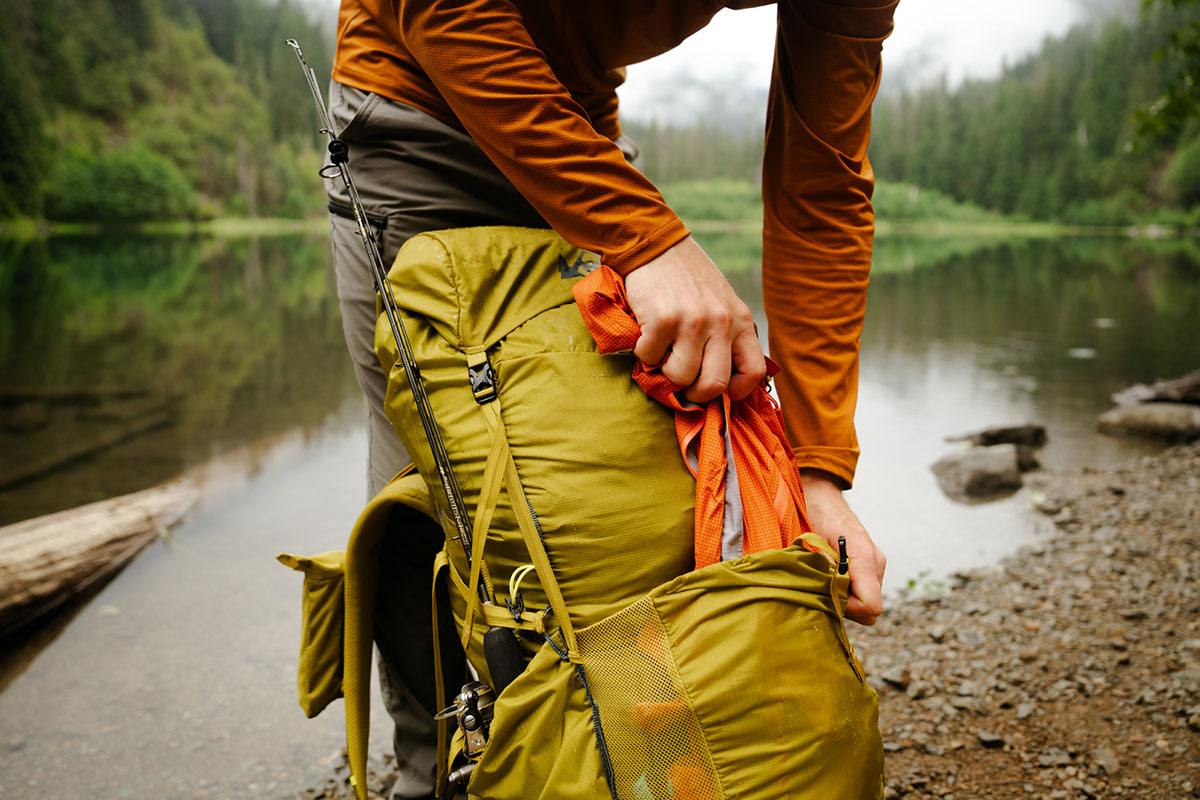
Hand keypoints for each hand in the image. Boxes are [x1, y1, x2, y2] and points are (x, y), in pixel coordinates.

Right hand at [623, 237, 764, 402]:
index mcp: (740, 319)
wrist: (656, 245)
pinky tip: (646, 334)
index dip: (736, 391)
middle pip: (714, 384)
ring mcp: (693, 322)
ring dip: (664, 371)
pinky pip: (650, 358)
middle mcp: (721, 322)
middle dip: (695, 393)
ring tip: (662, 351)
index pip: (754, 371)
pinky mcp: (663, 320)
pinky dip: (643, 353)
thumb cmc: (687, 278)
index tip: (720, 391)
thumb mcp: (721, 302)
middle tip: (682, 383)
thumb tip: (720, 381)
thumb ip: (726, 335)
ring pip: (680, 377)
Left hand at [800, 469, 885, 625]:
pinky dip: (846, 590)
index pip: (871, 606)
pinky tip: (830, 575)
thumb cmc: (815, 515)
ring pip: (865, 601)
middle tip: (821, 587)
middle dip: (846, 606)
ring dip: (845, 598)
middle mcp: (876, 564)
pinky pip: (862, 590)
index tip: (828, 596)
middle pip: (869, 609)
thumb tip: (831, 590)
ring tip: (823, 578)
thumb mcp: (813, 540)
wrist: (821, 497)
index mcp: (866, 558)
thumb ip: (823, 567)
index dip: (849, 610)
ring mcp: (875, 566)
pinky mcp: (869, 566)